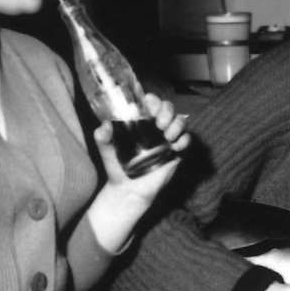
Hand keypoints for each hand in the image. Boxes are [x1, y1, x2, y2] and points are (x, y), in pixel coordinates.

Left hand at [87, 94, 192, 254]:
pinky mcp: (176, 152)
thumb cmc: (117, 167)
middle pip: (168, 108)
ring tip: (168, 135)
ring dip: (177, 124)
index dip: (153, 100)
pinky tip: (175, 146)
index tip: (150, 107)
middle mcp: (155, 127)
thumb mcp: (106, 149)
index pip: (151, 102)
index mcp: (140, 122)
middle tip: (160, 123)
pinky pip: (187, 140)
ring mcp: (167, 139)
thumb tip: (105, 125)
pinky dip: (184, 140)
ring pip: (180, 121)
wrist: (128, 189)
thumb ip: (102, 136)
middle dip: (167, 111)